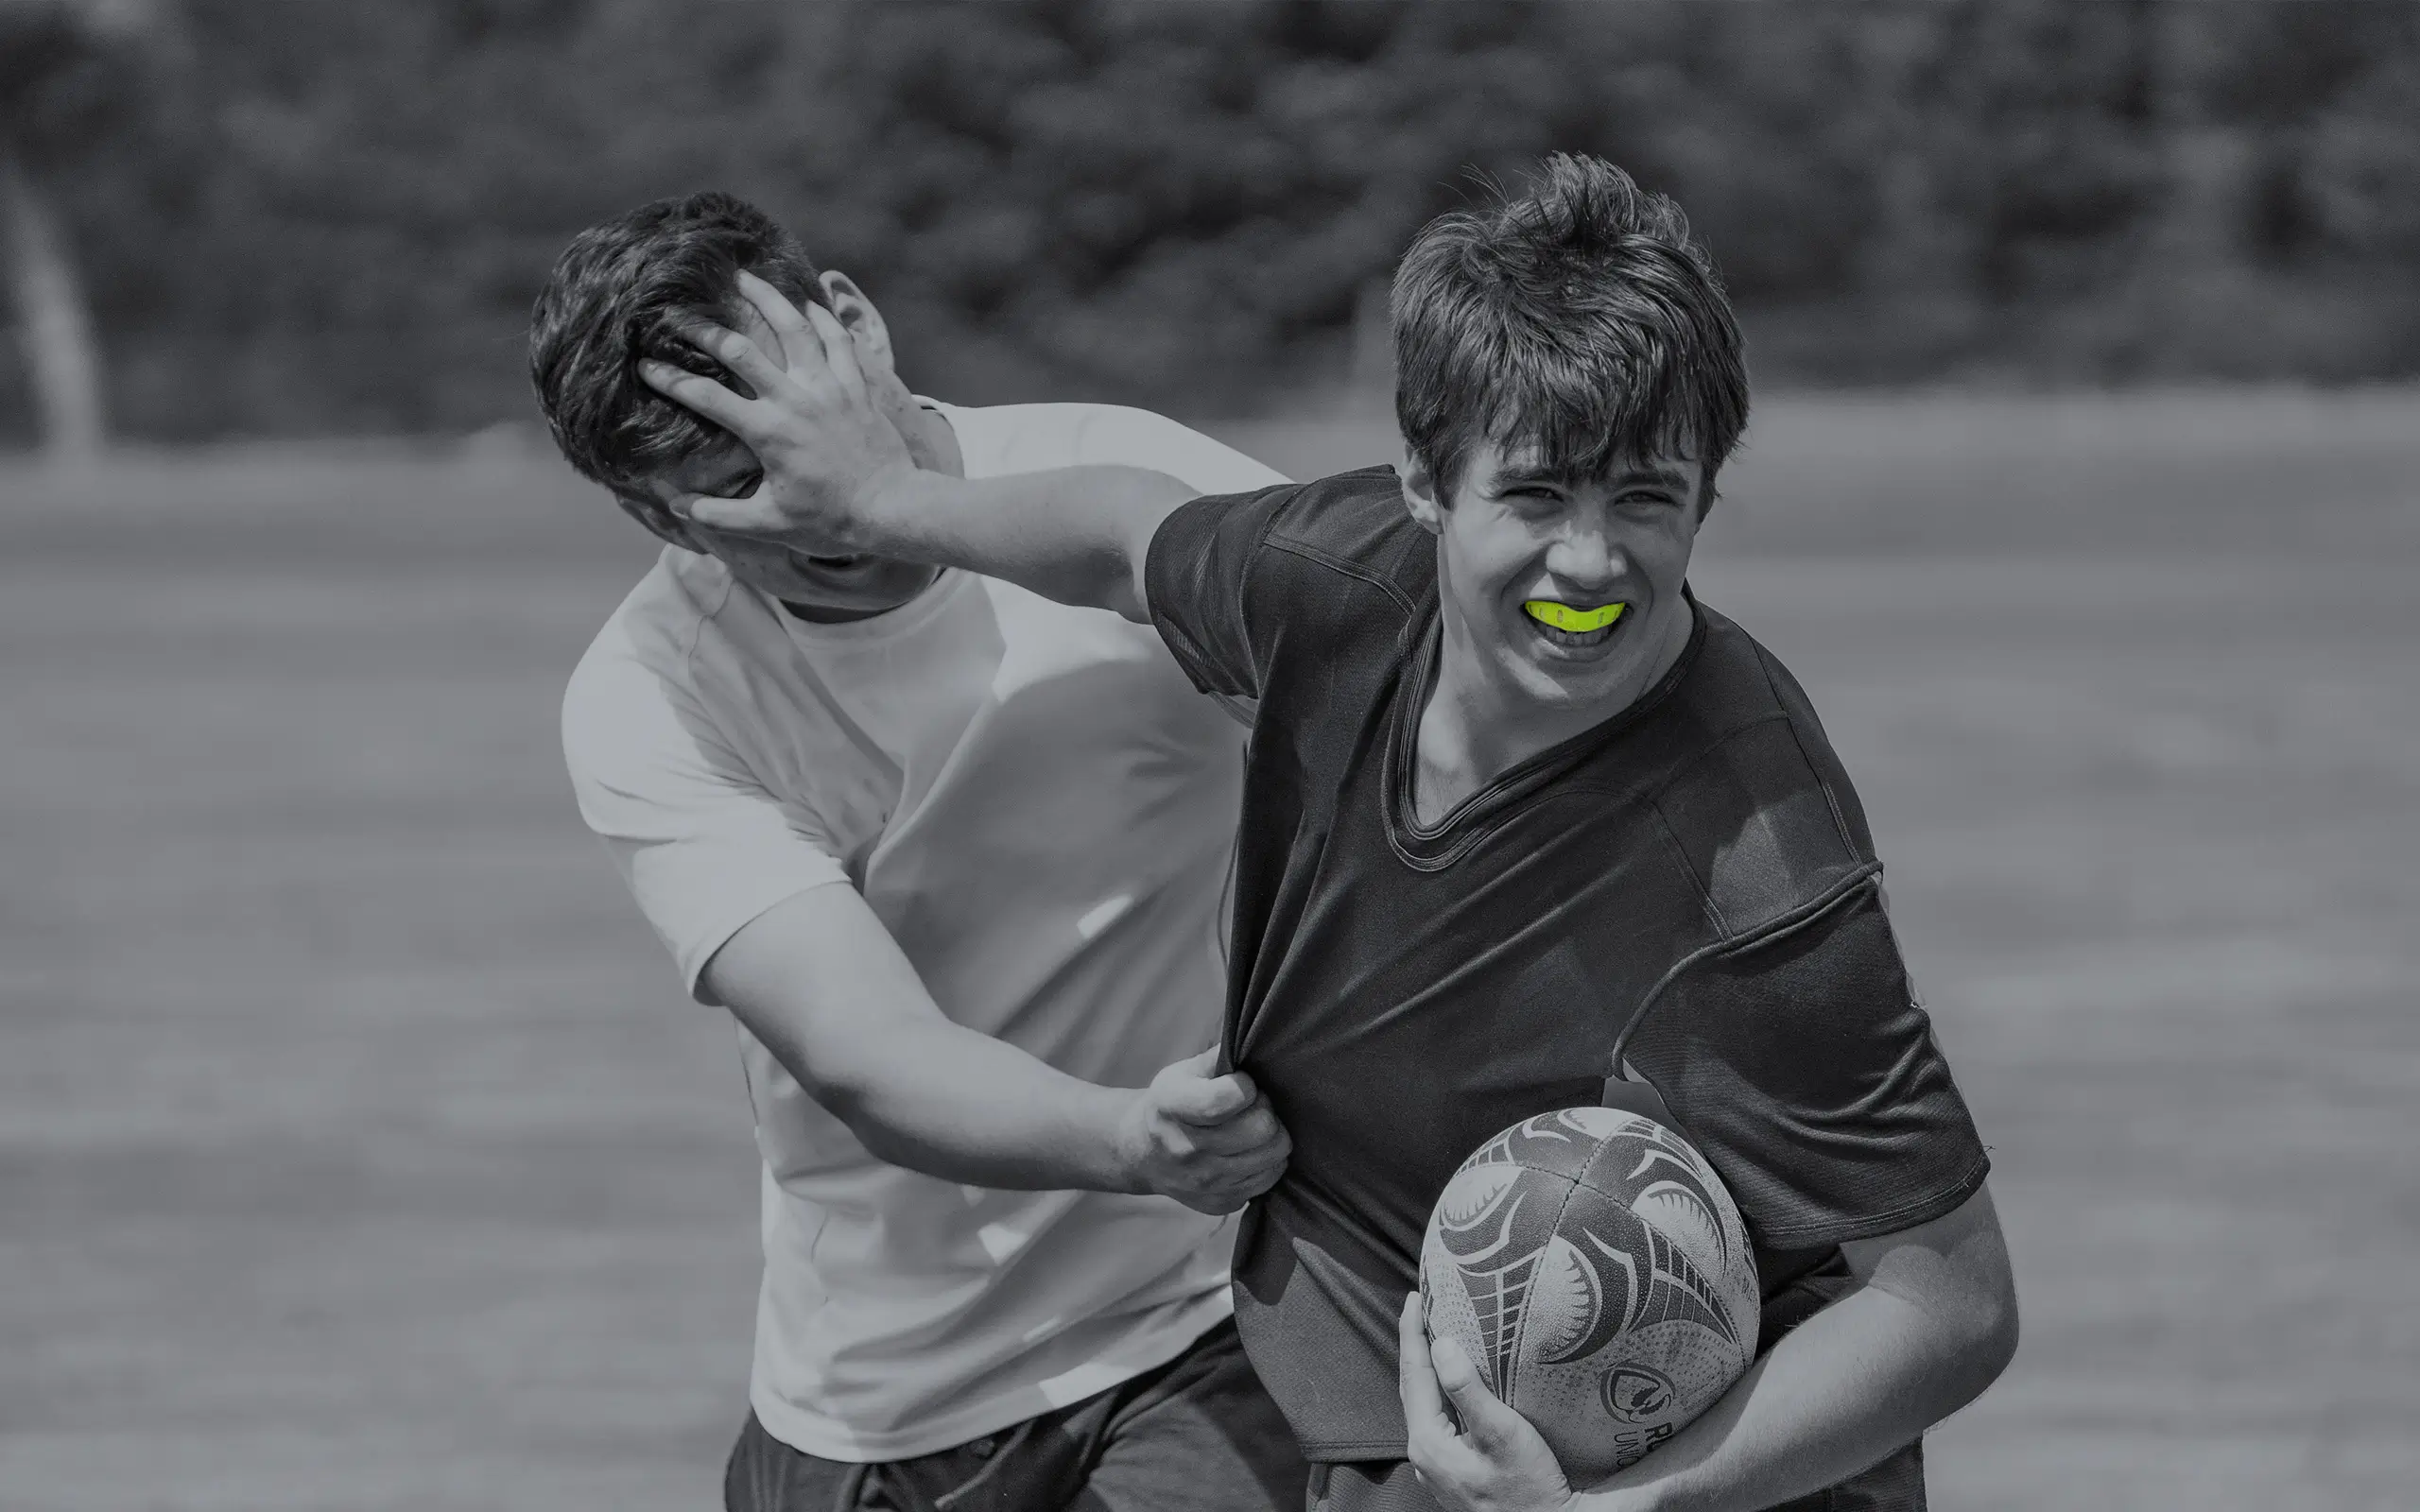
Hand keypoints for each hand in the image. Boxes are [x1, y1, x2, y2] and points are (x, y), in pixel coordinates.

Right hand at [637, 270, 914, 552]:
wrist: (893, 510)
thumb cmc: (831, 521)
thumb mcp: (769, 525)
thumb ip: (718, 515)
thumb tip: (674, 504)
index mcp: (767, 431)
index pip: (705, 396)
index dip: (669, 379)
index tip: (644, 364)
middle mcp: (795, 400)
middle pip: (740, 350)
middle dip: (702, 329)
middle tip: (676, 312)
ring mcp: (828, 388)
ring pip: (793, 328)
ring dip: (765, 298)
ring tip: (742, 276)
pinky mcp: (856, 386)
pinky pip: (837, 340)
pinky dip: (820, 317)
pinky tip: (805, 303)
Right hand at [1115, 1047, 1289, 1214]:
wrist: (1142, 1153)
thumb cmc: (1170, 1105)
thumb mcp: (1181, 1073)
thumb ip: (1218, 1057)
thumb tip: (1255, 1040)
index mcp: (1172, 1108)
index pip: (1226, 1099)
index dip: (1247, 1087)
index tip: (1243, 1083)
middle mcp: (1186, 1150)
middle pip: (1260, 1129)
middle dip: (1266, 1109)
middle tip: (1254, 1105)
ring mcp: (1204, 1182)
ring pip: (1274, 1154)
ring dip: (1273, 1135)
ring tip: (1253, 1126)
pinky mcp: (1220, 1202)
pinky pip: (1269, 1178)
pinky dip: (1268, 1161)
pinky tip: (1249, 1150)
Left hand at [1400, 1293, 1582, 1511]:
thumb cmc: (1527, 1489)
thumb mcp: (1500, 1434)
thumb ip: (1467, 1389)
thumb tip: (1440, 1345)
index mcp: (1428, 1442)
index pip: (1413, 1374)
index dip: (1413, 1333)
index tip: (1414, 1297)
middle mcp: (1424, 1454)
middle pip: (1414, 1387)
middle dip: (1417, 1345)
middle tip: (1422, 1307)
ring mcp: (1437, 1465)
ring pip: (1425, 1403)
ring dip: (1428, 1367)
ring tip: (1435, 1333)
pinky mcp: (1453, 1470)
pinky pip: (1438, 1418)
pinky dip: (1441, 1391)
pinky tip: (1452, 1380)